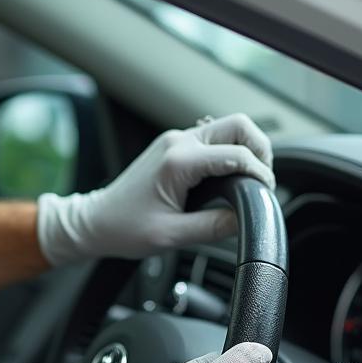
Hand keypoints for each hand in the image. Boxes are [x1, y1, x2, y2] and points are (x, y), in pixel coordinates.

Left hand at [36, 113, 274, 266]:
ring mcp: (175, 140)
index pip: (237, 155)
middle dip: (261, 150)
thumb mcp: (172, 236)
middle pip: (239, 126)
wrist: (96, 222)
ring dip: (247, 149)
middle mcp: (178, 142)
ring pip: (228, 127)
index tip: (265, 194)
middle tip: (264, 180)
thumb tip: (245, 219)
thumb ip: (214, 227)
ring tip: (251, 179)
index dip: (260, 174)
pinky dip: (230, 152)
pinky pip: (213, 139)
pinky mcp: (174, 145)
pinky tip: (231, 176)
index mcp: (178, 162)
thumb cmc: (124, 229)